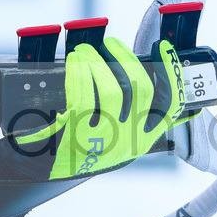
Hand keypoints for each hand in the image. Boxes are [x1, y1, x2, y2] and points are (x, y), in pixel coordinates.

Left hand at [9, 38, 186, 179]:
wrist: (45, 172)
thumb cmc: (81, 150)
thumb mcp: (116, 141)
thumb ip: (139, 121)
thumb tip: (169, 97)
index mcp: (143, 140)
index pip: (170, 105)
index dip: (171, 73)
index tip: (162, 48)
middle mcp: (129, 141)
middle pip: (142, 90)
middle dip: (126, 59)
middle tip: (110, 44)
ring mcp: (106, 141)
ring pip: (114, 91)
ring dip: (98, 63)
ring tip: (85, 51)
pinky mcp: (79, 136)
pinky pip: (85, 96)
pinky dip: (80, 74)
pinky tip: (74, 64)